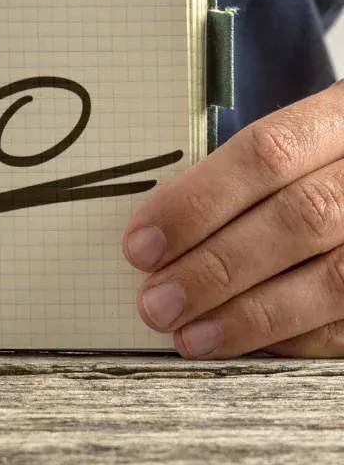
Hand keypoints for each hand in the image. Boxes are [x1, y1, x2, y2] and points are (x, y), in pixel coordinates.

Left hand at [123, 80, 343, 357]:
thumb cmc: (314, 163)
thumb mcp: (290, 144)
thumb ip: (234, 177)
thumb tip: (157, 234)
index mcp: (339, 119)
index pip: (265, 154)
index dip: (198, 201)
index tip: (141, 245)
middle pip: (297, 219)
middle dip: (216, 267)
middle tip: (156, 303)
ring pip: (333, 278)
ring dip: (250, 314)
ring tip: (189, 336)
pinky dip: (293, 337)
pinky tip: (243, 345)